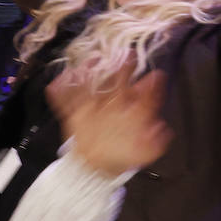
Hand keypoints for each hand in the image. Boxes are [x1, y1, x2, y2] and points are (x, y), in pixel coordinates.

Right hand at [48, 64, 170, 177]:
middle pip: (119, 85)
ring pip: (91, 88)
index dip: (151, 87)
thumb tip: (162, 127)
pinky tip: (58, 82)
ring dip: (89, 74)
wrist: (95, 166)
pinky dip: (60, 92)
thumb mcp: (142, 154)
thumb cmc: (121, 156)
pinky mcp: (75, 115)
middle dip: (124, 70)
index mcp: (132, 114)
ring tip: (90, 62)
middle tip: (129, 54)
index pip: (144, 98)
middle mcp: (113, 105)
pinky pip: (65, 102)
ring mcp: (93, 108)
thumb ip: (154, 144)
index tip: (157, 75)